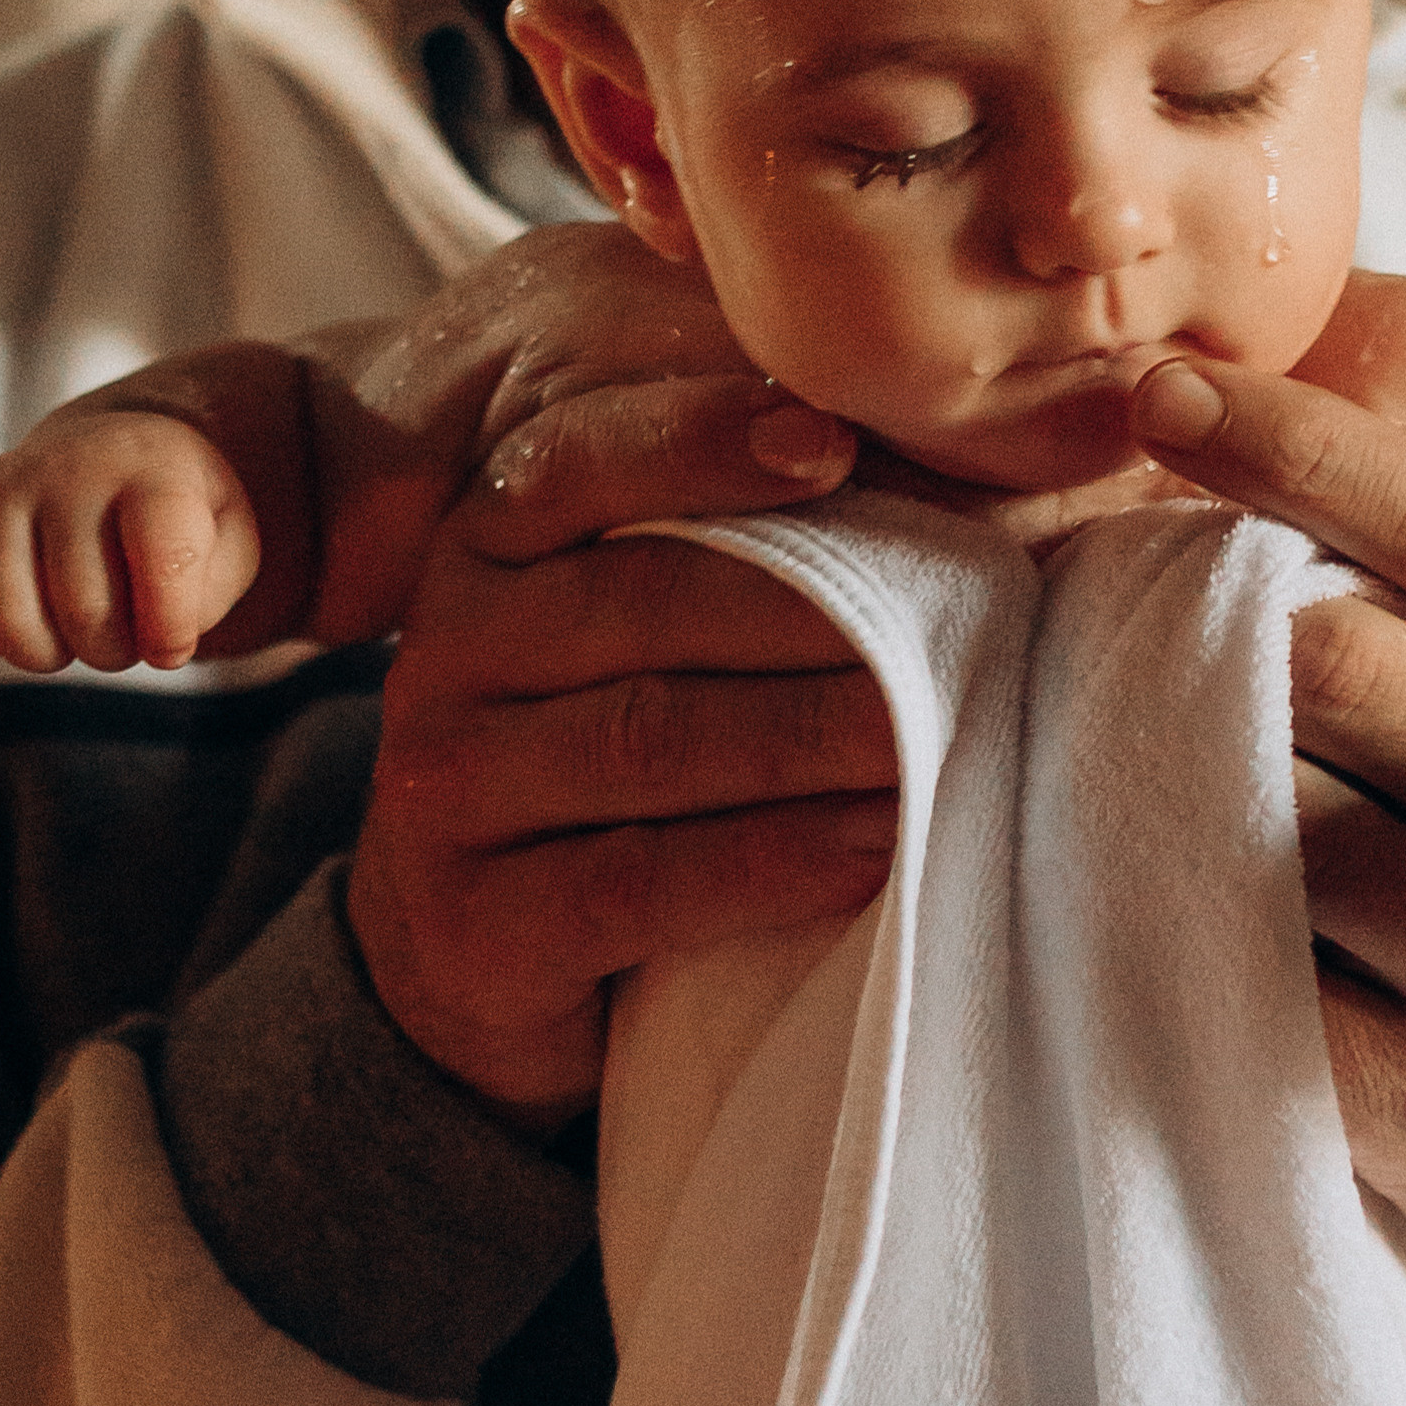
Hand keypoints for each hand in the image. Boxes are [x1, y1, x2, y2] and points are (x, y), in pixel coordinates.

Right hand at [0, 410, 262, 673]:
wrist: (114, 453)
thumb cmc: (178, 518)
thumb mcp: (229, 543)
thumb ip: (208, 594)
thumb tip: (155, 643)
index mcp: (155, 471)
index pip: (164, 561)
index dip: (170, 628)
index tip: (173, 644)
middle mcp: (71, 469)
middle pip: (85, 608)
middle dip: (113, 650)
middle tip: (124, 631)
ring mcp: (2, 489)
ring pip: (4, 613)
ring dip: (45, 655)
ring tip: (70, 634)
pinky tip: (2, 637)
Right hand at [348, 330, 896, 1124]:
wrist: (478, 964)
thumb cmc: (614, 762)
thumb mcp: (649, 638)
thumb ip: (751, 542)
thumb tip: (945, 459)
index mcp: (485, 550)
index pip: (574, 463)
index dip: (696, 441)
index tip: (832, 445)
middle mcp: (446, 657)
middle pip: (643, 604)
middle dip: (820, 609)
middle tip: (963, 617)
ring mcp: (442, 796)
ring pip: (647, 741)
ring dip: (813, 735)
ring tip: (943, 732)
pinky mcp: (473, 928)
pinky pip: (639, 880)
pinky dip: (772, 861)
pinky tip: (873, 846)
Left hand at [1134, 356, 1405, 1318]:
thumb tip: (1279, 481)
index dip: (1305, 448)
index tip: (1165, 395)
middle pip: (1341, 663)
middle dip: (1205, 623)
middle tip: (1120, 607)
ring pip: (1273, 818)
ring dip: (1175, 779)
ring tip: (1136, 760)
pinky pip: (1245, 973)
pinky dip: (1178, 924)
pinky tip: (1164, 898)